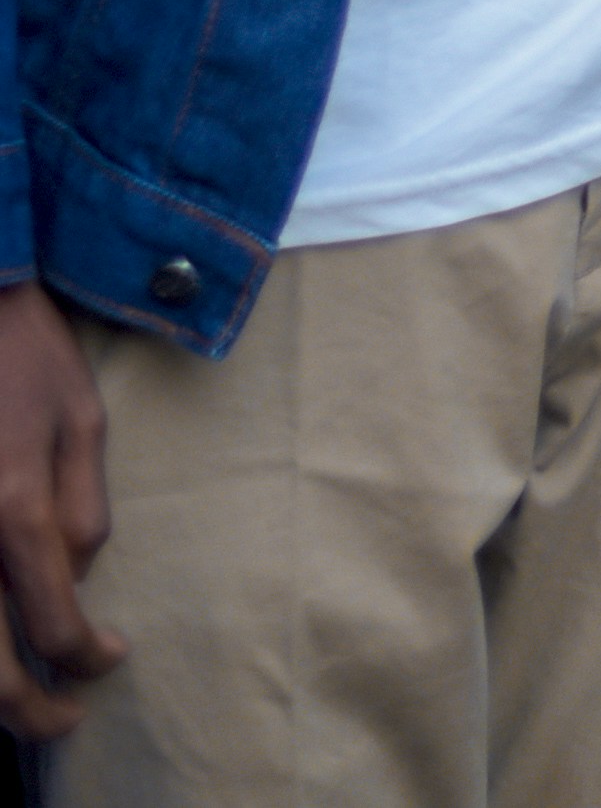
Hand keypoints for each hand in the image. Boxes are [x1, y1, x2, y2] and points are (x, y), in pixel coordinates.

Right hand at [0, 274, 117, 741]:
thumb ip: (83, 508)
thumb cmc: (27, 357)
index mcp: (14, 512)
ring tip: (21, 704)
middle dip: (27, 711)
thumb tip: (76, 581)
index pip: (53, 622)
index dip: (85, 657)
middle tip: (64, 720)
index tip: (110, 658)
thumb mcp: (81, 420)